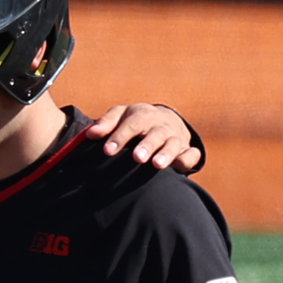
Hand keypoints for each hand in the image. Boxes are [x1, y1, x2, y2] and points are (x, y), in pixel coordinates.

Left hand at [86, 102, 202, 172]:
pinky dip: (187, 158)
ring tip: (157, 165)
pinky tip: (180, 166)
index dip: (120, 137)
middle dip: (147, 145)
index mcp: (143, 115)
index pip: (132, 124)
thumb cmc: (134, 121)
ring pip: (174, 144)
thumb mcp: (120, 116)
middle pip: (156, 134)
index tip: (108, 151)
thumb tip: (90, 134)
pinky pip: (191, 154)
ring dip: (166, 153)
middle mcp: (161, 125)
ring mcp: (176, 137)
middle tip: (137, 158)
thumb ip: (106, 124)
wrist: (164, 120)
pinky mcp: (187, 150)